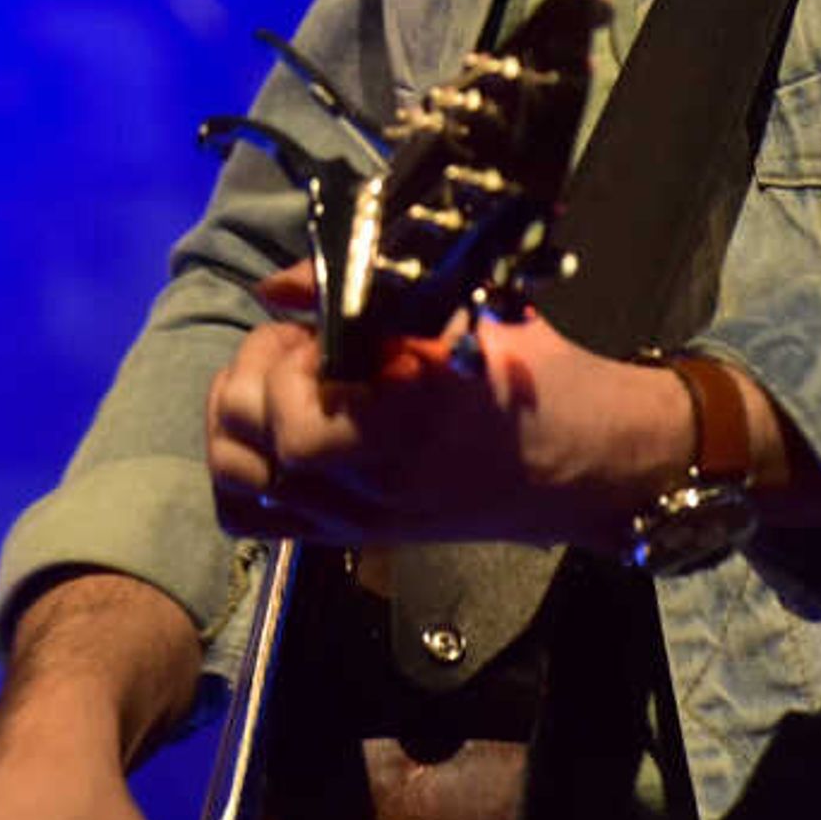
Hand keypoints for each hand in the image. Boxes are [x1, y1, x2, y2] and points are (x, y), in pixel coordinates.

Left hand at [201, 266, 692, 549]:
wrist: (584, 459)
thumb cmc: (536, 379)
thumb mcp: (469, 310)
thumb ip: (367, 290)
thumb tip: (276, 287)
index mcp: (403, 433)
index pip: (295, 429)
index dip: (285, 368)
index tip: (319, 332)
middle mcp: (368, 490)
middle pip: (246, 452)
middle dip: (251, 378)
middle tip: (298, 345)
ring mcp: (354, 520)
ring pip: (237, 486)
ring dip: (236, 422)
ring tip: (281, 383)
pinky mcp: (350, 532)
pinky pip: (258, 520)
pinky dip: (243, 471)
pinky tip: (275, 427)